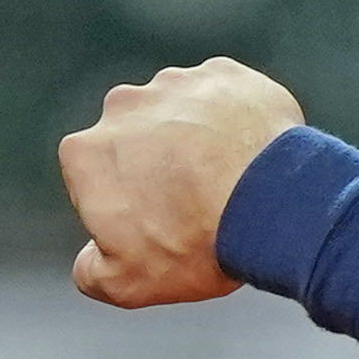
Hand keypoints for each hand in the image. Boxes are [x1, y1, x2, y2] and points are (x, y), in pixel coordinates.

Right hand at [57, 58, 302, 307]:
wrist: (272, 203)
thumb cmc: (196, 244)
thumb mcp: (128, 284)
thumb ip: (91, 272)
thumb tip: (89, 261)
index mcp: (85, 152)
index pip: (97, 182)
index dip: (127, 209)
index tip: (159, 227)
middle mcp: (122, 105)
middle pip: (136, 142)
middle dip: (157, 167)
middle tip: (196, 204)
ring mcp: (175, 83)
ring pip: (180, 115)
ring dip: (196, 140)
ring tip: (229, 180)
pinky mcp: (223, 74)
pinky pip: (223, 97)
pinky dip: (233, 119)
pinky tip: (251, 154)